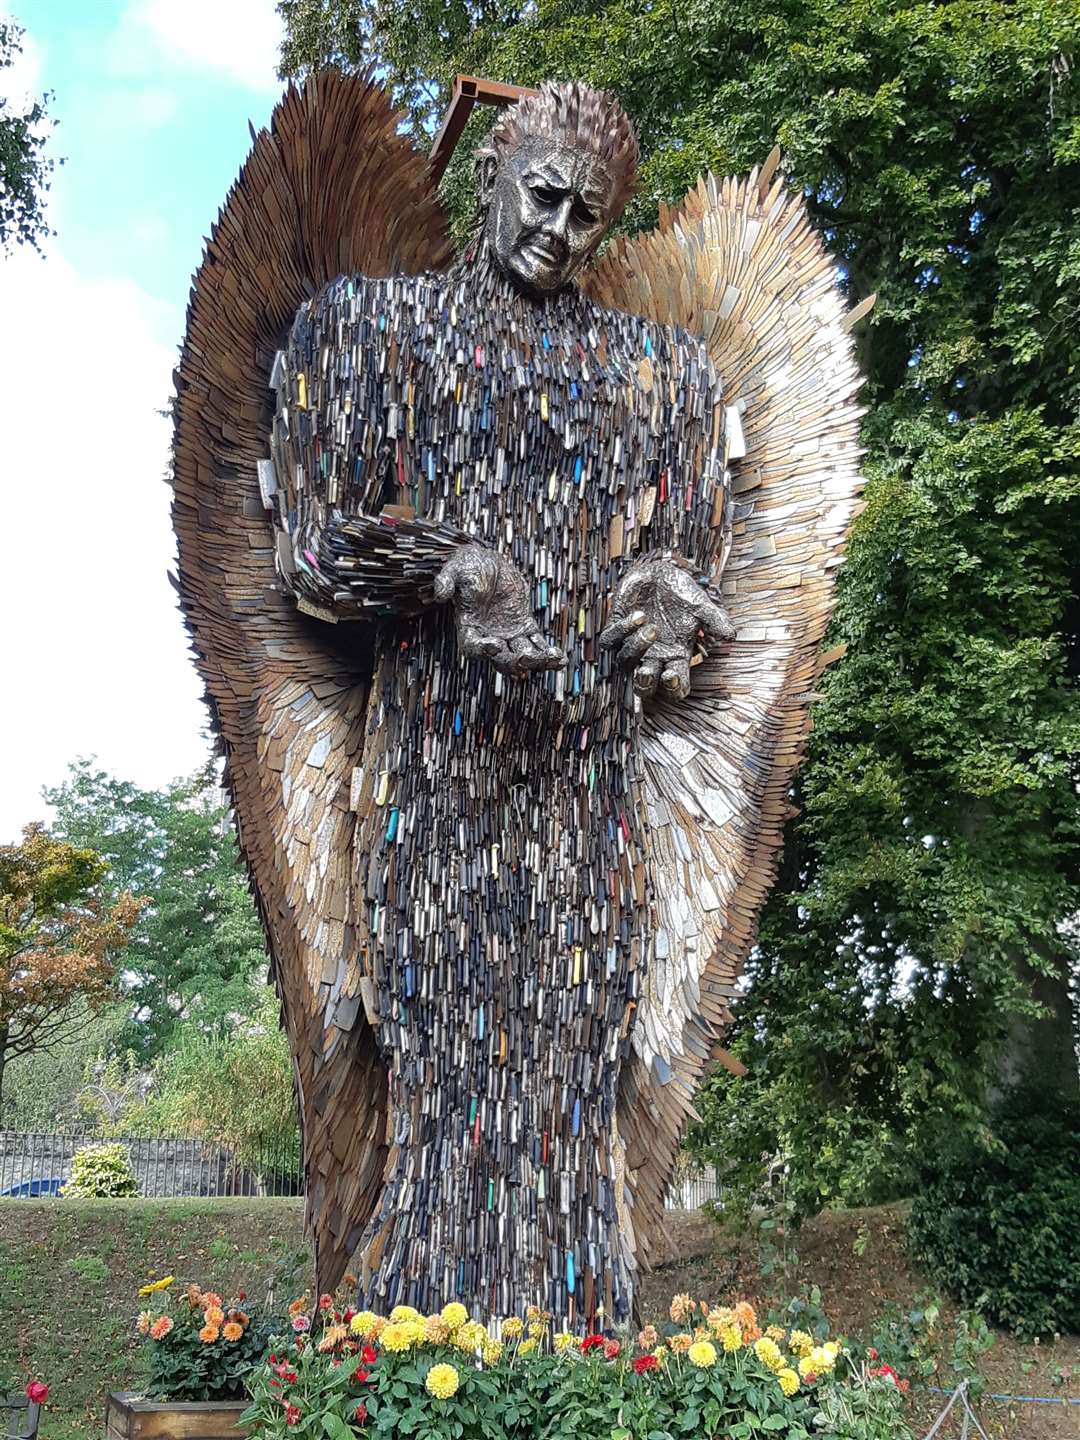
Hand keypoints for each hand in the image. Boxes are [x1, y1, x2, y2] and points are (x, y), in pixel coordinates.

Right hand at [435, 543, 566, 676]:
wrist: (487, 563)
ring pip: (522, 656)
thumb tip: (440, 593)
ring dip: (537, 661)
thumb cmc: (468, 567)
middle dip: (514, 662)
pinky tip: (559, 658)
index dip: (483, 650)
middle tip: (526, 658)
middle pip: (500, 659)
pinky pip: (536, 643)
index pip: (472, 647)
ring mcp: (507, 635)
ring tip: (552, 660)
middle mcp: (488, 637)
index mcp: (469, 628)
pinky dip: (548, 653)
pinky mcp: (523, 627)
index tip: (495, 645)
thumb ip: (446, 581)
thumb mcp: (455, 569)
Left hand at [599, 555, 734, 699]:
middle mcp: (654, 656)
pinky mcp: (617, 628)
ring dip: (637, 648)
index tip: (672, 675)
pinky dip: (622, 630)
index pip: (675, 687)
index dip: (673, 689)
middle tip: (646, 672)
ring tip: (652, 628)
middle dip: (643, 684)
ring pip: (624, 662)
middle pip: (643, 686)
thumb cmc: (682, 593)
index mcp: (675, 657)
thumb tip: (729, 636)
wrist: (662, 572)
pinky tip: (639, 616)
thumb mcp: (702, 606)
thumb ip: (715, 621)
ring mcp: (633, 644)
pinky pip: (610, 640)